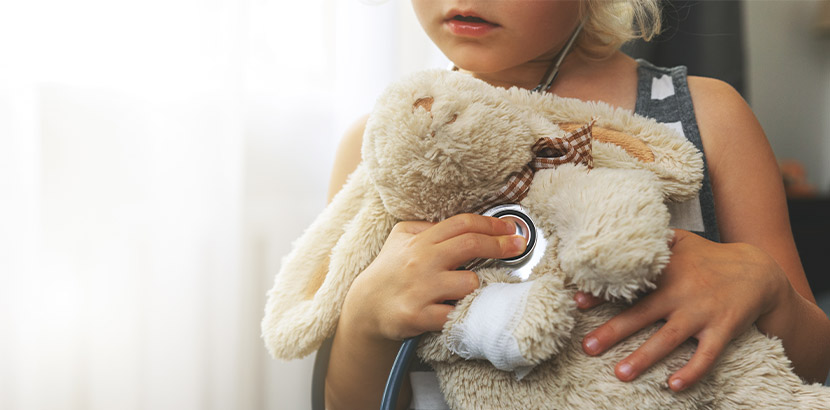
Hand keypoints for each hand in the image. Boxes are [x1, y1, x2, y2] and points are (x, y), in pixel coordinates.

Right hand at [341, 214, 525, 341]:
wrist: (365, 307)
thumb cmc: (389, 270)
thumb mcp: (401, 237)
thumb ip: (428, 227)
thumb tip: (463, 224)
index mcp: (420, 241)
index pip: (462, 224)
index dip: (491, 225)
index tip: (511, 230)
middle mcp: (421, 261)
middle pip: (470, 245)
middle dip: (500, 245)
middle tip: (518, 247)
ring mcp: (420, 289)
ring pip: (469, 282)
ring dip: (477, 286)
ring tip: (471, 289)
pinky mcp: (418, 316)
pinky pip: (455, 315)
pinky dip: (464, 314)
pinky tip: (463, 311)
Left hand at [574, 229, 788, 390]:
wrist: (758, 271)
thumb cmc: (709, 257)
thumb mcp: (681, 240)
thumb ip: (651, 238)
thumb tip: (616, 232)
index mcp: (666, 271)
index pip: (628, 283)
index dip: (602, 292)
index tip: (577, 302)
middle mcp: (680, 292)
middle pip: (641, 314)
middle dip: (613, 331)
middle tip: (588, 347)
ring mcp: (702, 313)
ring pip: (668, 339)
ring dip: (644, 358)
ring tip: (621, 374)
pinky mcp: (722, 330)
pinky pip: (706, 355)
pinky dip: (692, 371)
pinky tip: (673, 386)